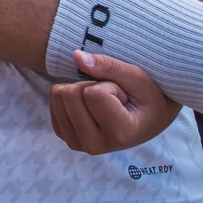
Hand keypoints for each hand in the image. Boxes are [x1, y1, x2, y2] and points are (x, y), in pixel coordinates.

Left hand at [49, 51, 180, 153]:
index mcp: (119, 135)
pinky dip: (72, 96)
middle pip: (70, 95)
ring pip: (58, 96)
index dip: (109, 85)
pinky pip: (53, 101)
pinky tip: (92, 107)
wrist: (148, 119)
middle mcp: (95, 145)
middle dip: (91, 86)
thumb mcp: (137, 77)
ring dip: (81, 91)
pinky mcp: (65, 135)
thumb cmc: (147, 97)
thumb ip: (109, 66)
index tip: (125, 97)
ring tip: (104, 102)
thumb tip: (76, 56)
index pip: (93, 94)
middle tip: (113, 98)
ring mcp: (77, 143)